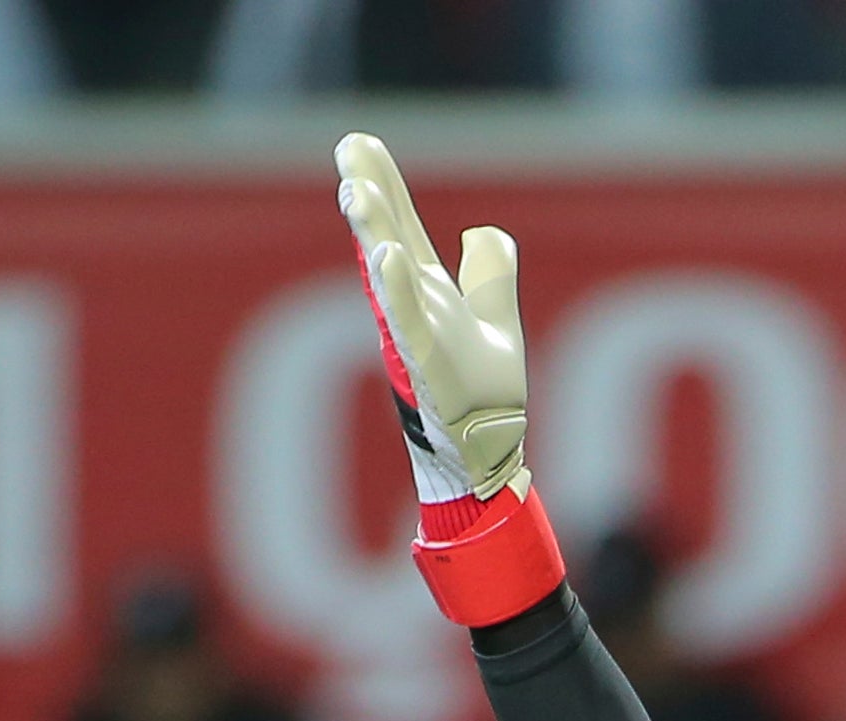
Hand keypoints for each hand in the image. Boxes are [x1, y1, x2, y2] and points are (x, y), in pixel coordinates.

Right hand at [336, 133, 529, 508]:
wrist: (487, 454)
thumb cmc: (483, 394)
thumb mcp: (496, 321)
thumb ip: (491, 275)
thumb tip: (484, 231)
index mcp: (429, 293)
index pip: (402, 227)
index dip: (384, 185)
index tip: (358, 142)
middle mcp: (416, 309)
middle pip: (390, 240)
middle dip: (371, 196)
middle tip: (349, 148)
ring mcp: (418, 338)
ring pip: (391, 279)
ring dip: (374, 235)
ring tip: (358, 192)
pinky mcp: (430, 370)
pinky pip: (410, 326)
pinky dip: (399, 294)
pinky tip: (388, 259)